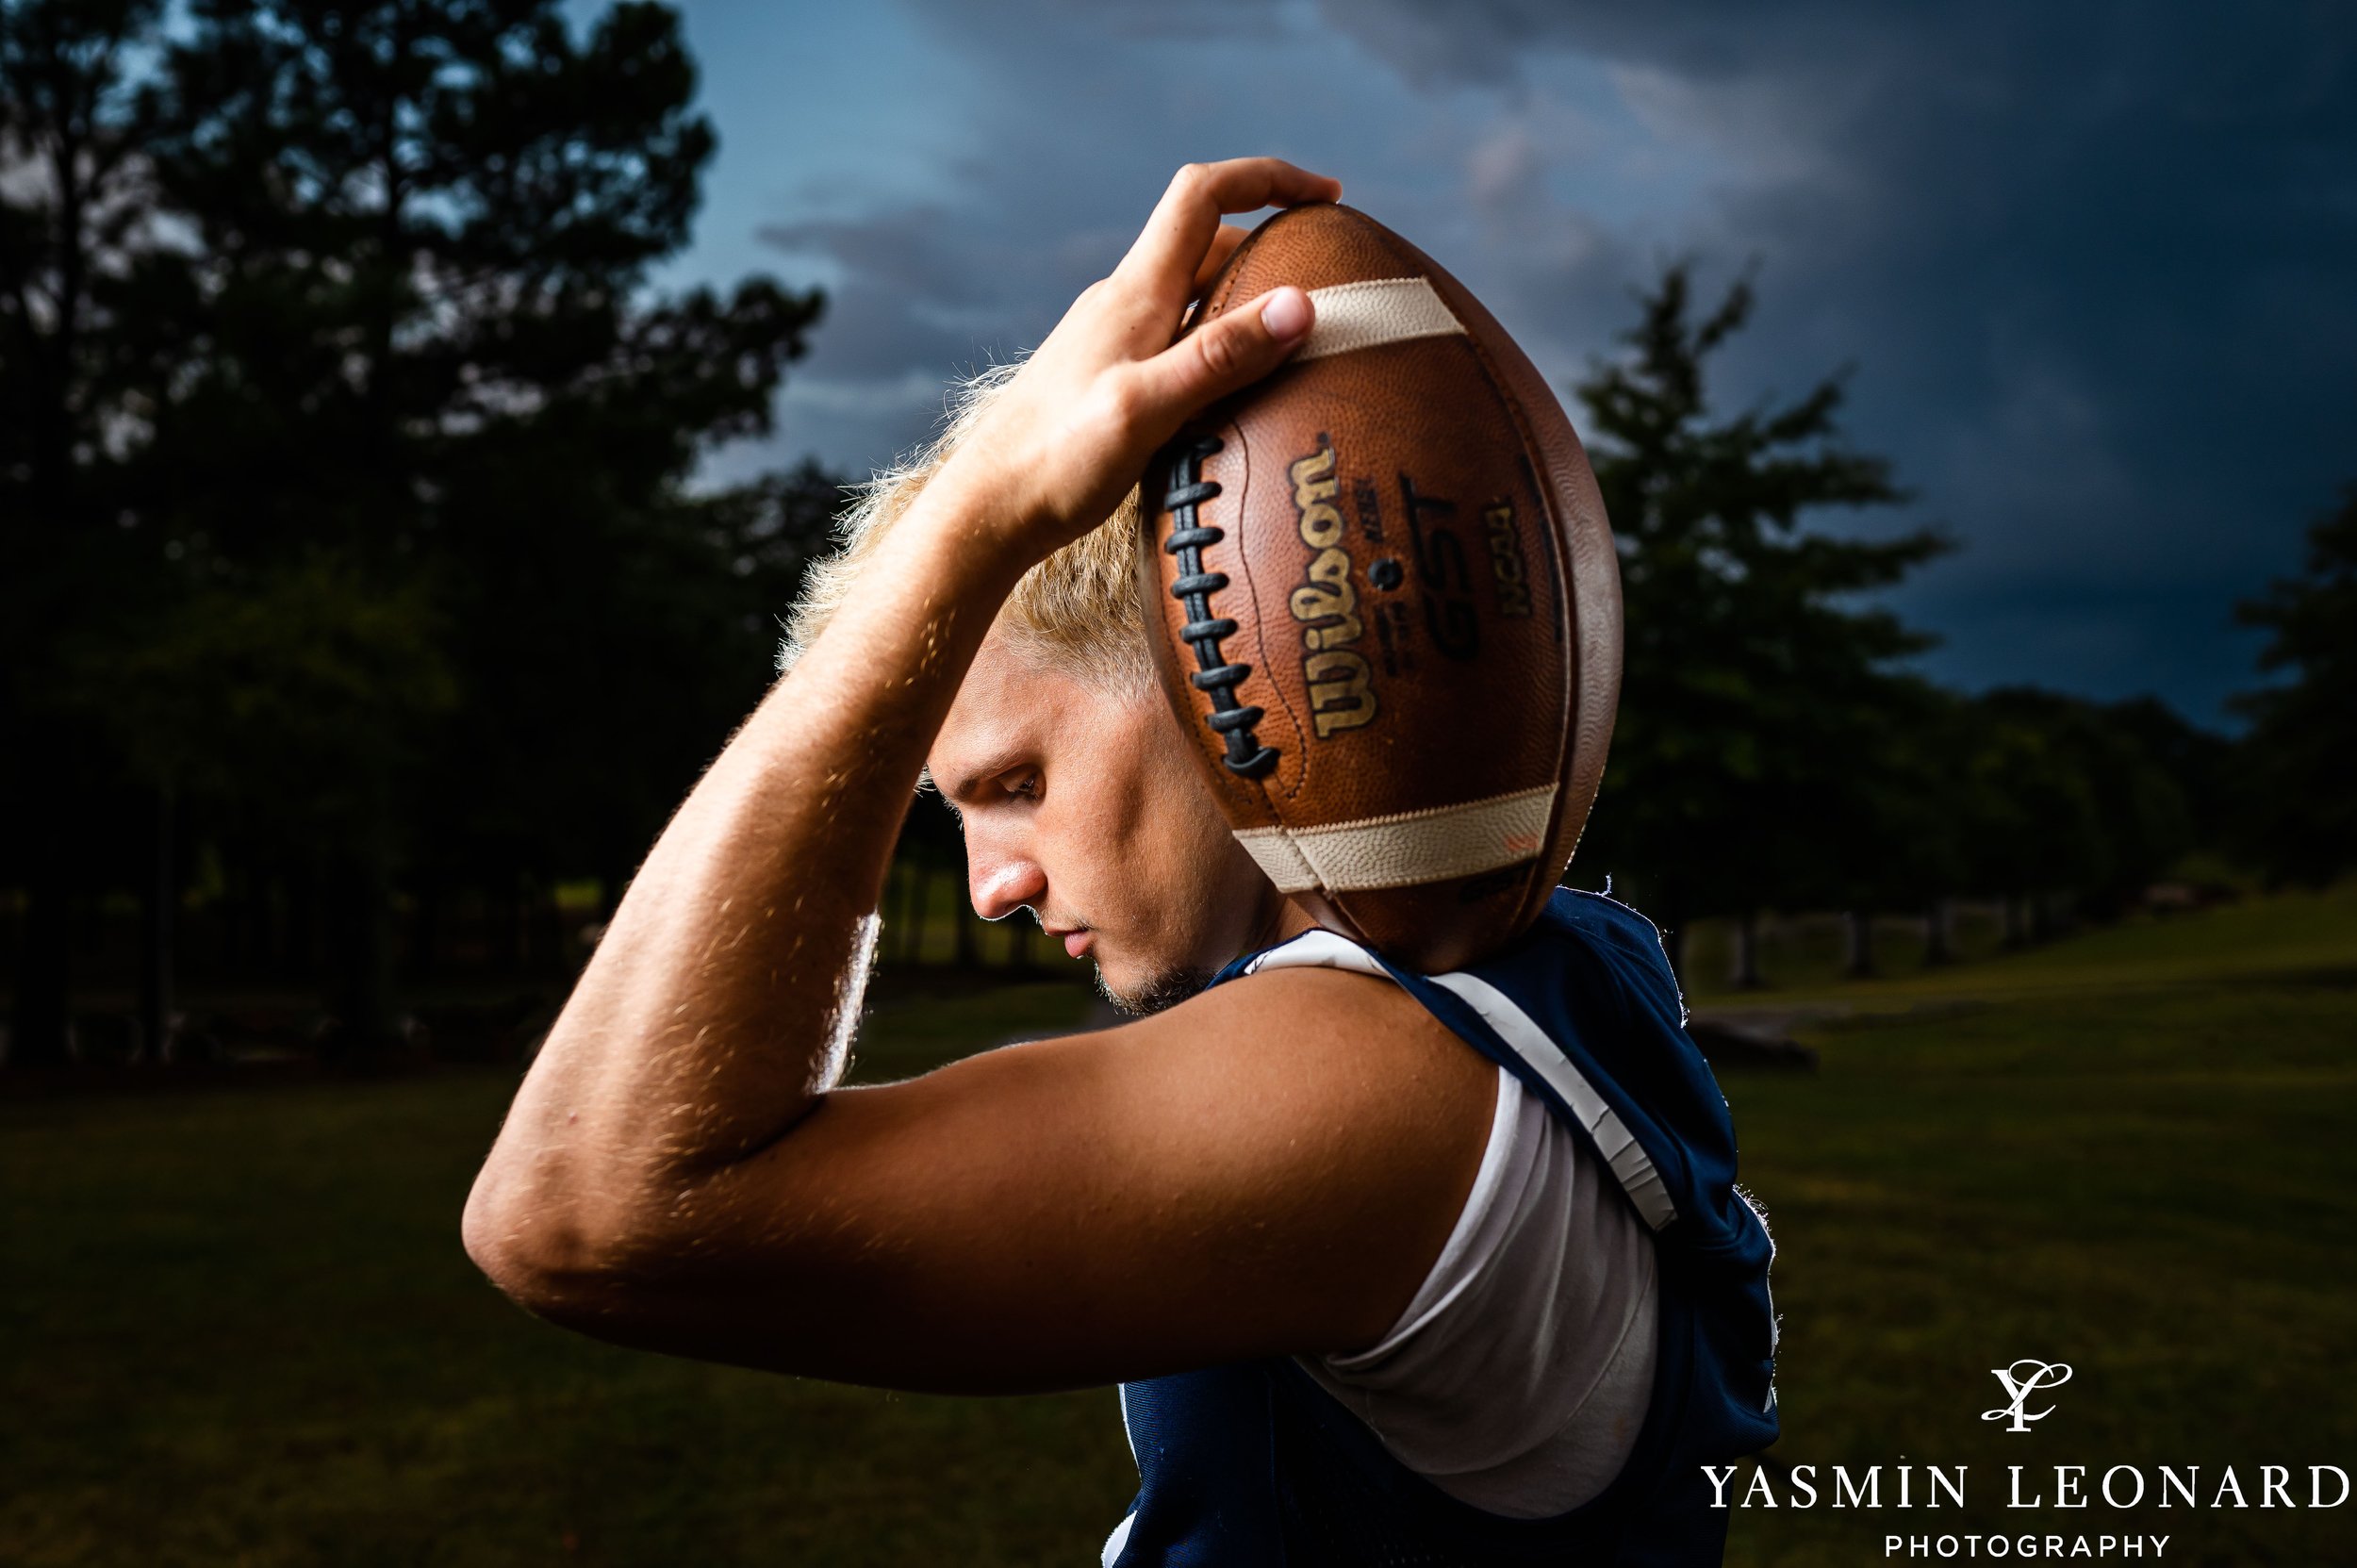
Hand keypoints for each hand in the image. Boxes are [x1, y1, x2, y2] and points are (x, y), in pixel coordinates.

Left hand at [936, 158, 1341, 556]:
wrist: (986, 512)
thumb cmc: (1055, 464)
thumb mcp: (1146, 410)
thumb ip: (1220, 357)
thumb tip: (1300, 305)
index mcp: (1135, 294)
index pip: (1204, 195)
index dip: (1268, 179)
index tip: (1325, 196)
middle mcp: (1123, 304)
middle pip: (1207, 243)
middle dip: (1271, 244)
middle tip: (1331, 276)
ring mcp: (1113, 340)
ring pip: (1194, 294)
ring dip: (1247, 296)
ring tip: (1300, 335)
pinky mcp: (1107, 378)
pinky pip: (1177, 337)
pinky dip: (1220, 341)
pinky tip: (1239, 387)